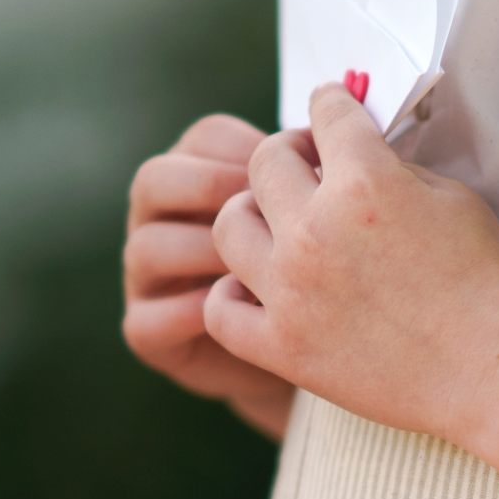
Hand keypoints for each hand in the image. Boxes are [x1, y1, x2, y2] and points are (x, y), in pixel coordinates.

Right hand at [123, 114, 296, 439]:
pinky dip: (192, 313)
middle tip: (264, 209)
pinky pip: (149, 318)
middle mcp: (161, 218)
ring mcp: (146, 276)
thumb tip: (352, 142)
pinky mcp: (146, 332)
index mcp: (201, 173)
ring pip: (148, 247)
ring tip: (257, 267)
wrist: (308, 360)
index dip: (248, 147)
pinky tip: (241, 311)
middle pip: (155, 178)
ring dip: (202, 251)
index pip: (206, 138)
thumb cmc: (323, 281)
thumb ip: (320, 184)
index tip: (298, 165)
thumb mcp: (323, 222)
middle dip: (211, 186)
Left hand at [206, 83, 498, 447]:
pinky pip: (220, 310)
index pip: (325, 110)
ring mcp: (292, 291)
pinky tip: (257, 289)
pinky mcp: (284, 347)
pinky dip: (231, 295)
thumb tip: (354, 153)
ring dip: (251, 217)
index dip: (332, 104)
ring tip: (276, 229)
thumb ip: (392, 167)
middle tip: (307, 169)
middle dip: (289, 155)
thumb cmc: (486, 283)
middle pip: (264, 161)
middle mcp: (316, 230)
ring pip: (228, 226)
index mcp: (364, 181)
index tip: (332, 112)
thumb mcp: (451, 197)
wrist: (494, 371)